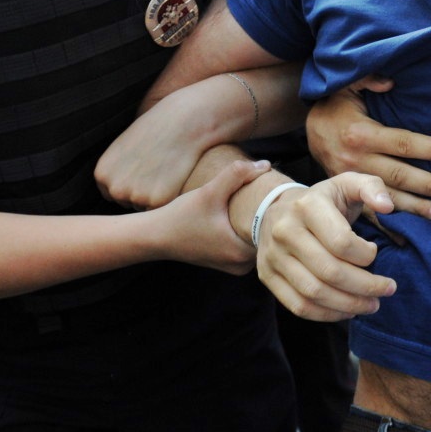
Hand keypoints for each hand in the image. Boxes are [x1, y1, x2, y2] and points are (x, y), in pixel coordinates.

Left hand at [96, 90, 215, 209]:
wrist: (183, 122)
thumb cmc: (157, 130)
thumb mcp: (125, 147)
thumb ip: (116, 170)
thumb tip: (117, 191)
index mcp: (102, 174)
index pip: (112, 193)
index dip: (130, 184)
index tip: (143, 171)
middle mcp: (114, 188)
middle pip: (127, 203)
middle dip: (142, 193)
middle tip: (158, 170)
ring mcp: (134, 196)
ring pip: (145, 208)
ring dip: (156, 196)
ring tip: (166, 170)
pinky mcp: (156, 202)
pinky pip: (162, 210)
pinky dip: (170, 198)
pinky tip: (175, 177)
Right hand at [152, 157, 273, 274]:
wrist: (154, 236)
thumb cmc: (180, 217)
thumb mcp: (210, 192)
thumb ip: (237, 175)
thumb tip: (265, 165)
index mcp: (241, 253)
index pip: (273, 232)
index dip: (276, 211)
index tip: (276, 194)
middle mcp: (241, 266)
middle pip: (267, 238)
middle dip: (268, 216)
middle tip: (270, 193)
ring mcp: (234, 266)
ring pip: (257, 241)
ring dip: (258, 223)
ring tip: (258, 201)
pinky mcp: (227, 262)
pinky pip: (247, 244)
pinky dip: (248, 230)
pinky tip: (244, 213)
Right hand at [256, 172, 396, 320]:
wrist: (275, 209)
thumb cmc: (322, 200)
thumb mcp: (347, 183)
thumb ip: (372, 187)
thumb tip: (387, 207)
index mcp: (307, 206)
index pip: (341, 241)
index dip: (365, 255)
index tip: (375, 253)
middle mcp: (285, 231)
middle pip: (329, 271)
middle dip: (365, 286)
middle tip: (387, 289)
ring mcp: (273, 256)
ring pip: (314, 292)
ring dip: (349, 304)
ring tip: (372, 304)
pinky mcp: (267, 276)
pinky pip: (299, 305)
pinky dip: (327, 314)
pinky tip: (347, 310)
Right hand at [305, 75, 430, 219]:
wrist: (309, 130)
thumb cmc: (337, 106)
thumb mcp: (347, 84)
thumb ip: (368, 79)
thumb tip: (390, 83)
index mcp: (361, 133)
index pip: (404, 143)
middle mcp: (356, 160)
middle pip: (400, 175)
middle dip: (430, 184)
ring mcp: (351, 181)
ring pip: (389, 198)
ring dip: (416, 208)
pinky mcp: (348, 195)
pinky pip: (370, 215)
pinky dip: (390, 227)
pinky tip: (410, 237)